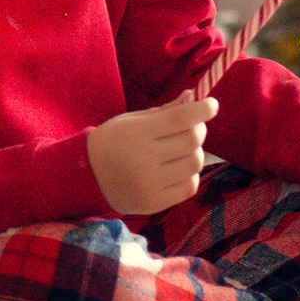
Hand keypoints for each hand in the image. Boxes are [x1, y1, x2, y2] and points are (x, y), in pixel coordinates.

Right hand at [87, 96, 215, 215]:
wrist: (87, 176)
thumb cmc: (114, 141)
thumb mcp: (133, 121)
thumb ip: (165, 111)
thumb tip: (194, 97)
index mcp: (136, 132)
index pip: (180, 119)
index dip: (202, 109)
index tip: (212, 104)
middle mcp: (143, 159)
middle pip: (192, 141)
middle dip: (199, 130)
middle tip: (193, 127)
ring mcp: (149, 184)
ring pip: (195, 164)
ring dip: (194, 153)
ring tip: (180, 151)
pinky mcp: (154, 203)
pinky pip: (189, 186)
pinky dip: (189, 175)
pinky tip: (176, 170)